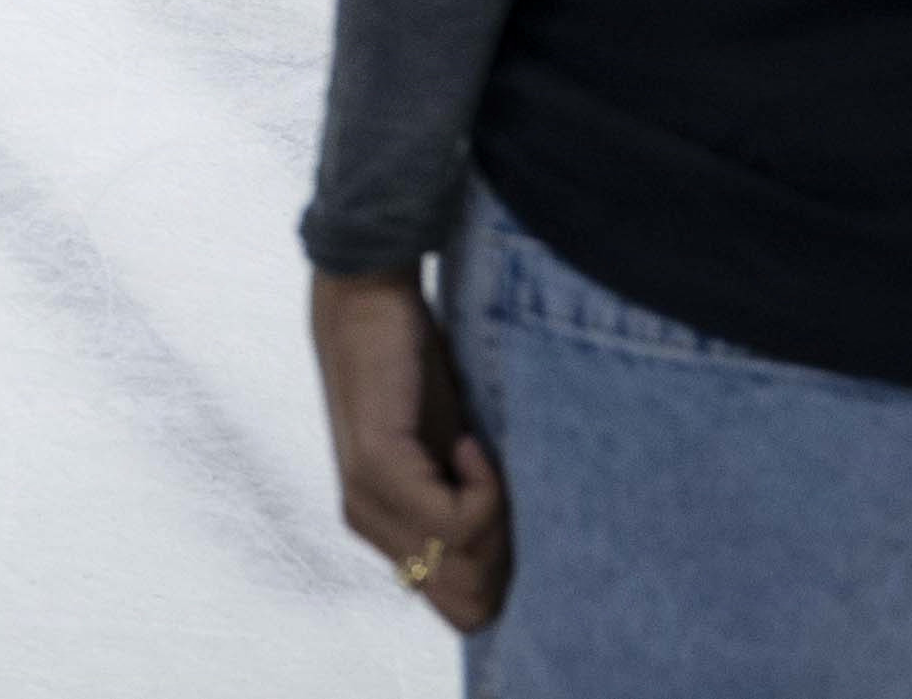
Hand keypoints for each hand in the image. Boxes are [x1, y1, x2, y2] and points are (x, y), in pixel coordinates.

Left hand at [311, 267, 505, 633]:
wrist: (371, 300)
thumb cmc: (422, 372)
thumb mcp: (461, 457)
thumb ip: (479, 508)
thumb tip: (543, 563)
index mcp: (387, 530)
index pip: (465, 612)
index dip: (511, 584)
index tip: (522, 520)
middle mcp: (369, 525)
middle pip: (473, 604)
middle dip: (512, 559)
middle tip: (508, 488)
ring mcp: (367, 501)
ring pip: (468, 566)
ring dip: (501, 521)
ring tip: (488, 458)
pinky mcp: (376, 469)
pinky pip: (456, 522)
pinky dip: (486, 488)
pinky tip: (469, 441)